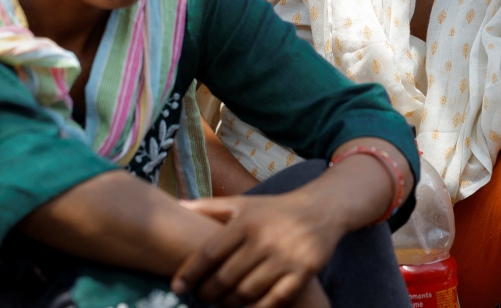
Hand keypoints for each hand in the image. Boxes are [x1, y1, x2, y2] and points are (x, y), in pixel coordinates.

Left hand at [171, 192, 343, 307]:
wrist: (322, 209)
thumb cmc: (275, 209)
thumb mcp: (245, 203)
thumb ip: (211, 206)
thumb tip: (178, 205)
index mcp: (247, 221)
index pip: (210, 252)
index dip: (191, 272)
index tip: (178, 286)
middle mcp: (265, 239)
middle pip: (226, 278)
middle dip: (208, 293)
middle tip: (203, 296)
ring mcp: (286, 257)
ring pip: (247, 292)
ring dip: (229, 303)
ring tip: (222, 302)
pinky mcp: (303, 271)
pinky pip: (274, 300)